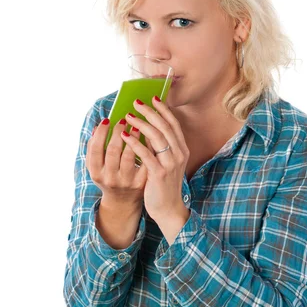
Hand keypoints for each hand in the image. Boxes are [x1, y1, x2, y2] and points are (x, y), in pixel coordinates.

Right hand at [86, 116, 146, 207]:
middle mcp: (110, 178)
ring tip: (137, 126)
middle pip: (113, 151)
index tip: (107, 120)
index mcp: (96, 173)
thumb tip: (99, 126)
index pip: (95, 149)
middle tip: (125, 119)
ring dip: (134, 138)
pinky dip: (146, 148)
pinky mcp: (140, 183)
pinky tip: (148, 138)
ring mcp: (126, 182)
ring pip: (129, 156)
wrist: (122, 201)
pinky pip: (144, 162)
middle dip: (118, 132)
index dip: (101, 133)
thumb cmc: (109, 176)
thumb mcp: (98, 166)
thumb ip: (95, 148)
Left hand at [121, 97, 189, 225]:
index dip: (163, 109)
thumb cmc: (164, 184)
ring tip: (128, 116)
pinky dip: (135, 142)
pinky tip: (124, 135)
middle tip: (136, 102)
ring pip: (157, 137)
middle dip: (150, 112)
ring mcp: (170, 164)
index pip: (173, 124)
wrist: (168, 208)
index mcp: (182, 149)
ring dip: (141, 123)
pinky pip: (146, 154)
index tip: (153, 97)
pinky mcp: (159, 174)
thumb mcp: (167, 162)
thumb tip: (148, 127)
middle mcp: (179, 154)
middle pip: (165, 126)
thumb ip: (161, 146)